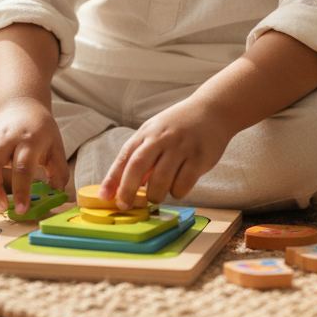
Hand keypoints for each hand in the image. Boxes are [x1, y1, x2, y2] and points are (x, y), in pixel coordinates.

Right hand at [0, 97, 67, 214]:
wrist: (25, 106)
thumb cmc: (42, 132)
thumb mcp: (57, 149)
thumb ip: (59, 173)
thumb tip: (56, 197)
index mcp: (31, 141)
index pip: (22, 167)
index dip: (21, 191)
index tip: (21, 210)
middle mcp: (8, 137)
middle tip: (0, 206)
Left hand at [99, 97, 232, 207]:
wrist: (212, 110)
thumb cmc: (179, 126)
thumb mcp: (156, 133)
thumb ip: (142, 155)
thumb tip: (128, 186)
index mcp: (147, 132)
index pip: (125, 157)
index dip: (112, 178)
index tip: (104, 196)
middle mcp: (162, 138)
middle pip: (138, 167)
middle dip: (128, 191)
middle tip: (125, 205)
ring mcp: (181, 147)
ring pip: (161, 180)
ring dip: (155, 195)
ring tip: (156, 196)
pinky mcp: (200, 157)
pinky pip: (183, 184)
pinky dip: (177, 192)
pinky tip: (178, 188)